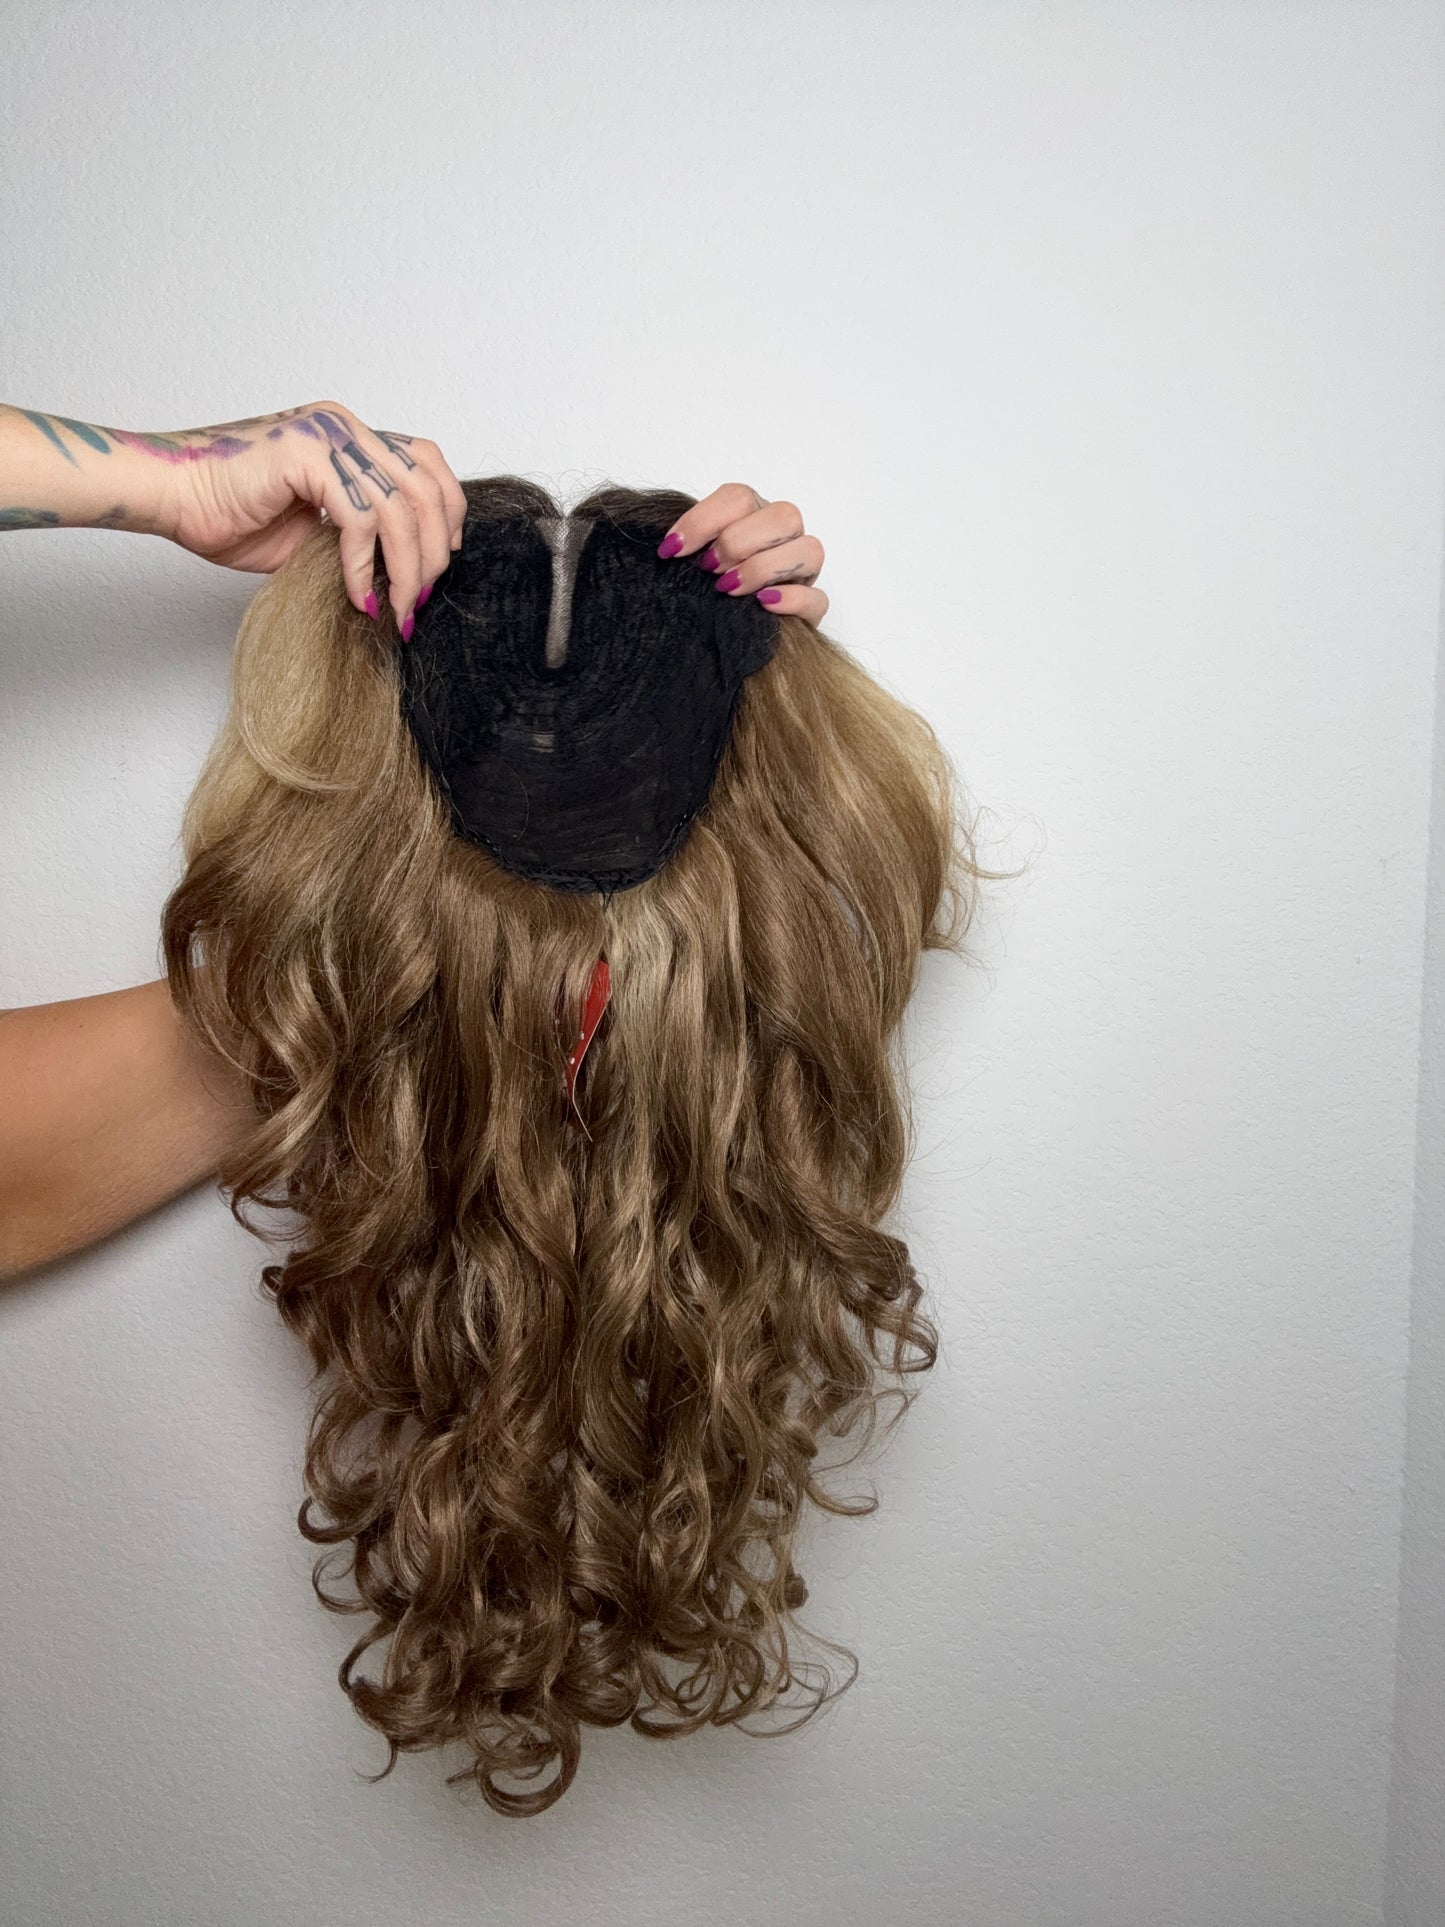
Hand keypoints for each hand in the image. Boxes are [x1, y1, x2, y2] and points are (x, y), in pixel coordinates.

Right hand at [153, 400, 467, 632]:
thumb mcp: (311, 532)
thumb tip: (400, 574)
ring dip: (405, 568)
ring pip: (400, 508)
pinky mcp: (309, 457)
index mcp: (348, 435)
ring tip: (396, 609)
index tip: (441, 559)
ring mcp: (327, 435)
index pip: (425, 463)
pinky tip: (356, 595)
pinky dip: (363, 566)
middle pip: (425, 487)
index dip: (447, 512)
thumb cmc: (227, 514)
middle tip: (418, 600)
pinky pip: (359, 519)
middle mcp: (344, 426)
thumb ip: (358, 538)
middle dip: (432, 552)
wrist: (170, 497)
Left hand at [655, 483, 827, 625]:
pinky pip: (817, 598)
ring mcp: (803, 572)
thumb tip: (668, 547)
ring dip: (763, 568)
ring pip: (810, 550)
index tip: (673, 549)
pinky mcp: (811, 609)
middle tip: (708, 569)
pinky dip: (791, 598)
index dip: (703, 521)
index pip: (739, 497)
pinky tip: (762, 604)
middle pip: (783, 515)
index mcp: (753, 515)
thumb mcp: (687, 559)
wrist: (714, 636)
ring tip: (728, 589)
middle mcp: (784, 537)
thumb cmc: (700, 588)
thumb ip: (684, 544)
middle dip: (738, 542)